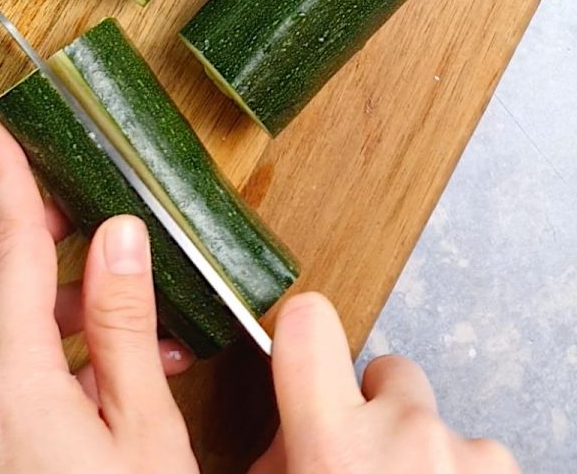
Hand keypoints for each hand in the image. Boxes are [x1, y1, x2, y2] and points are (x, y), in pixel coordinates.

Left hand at [0, 112, 198, 473]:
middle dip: (19, 228)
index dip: (5, 177)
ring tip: (136, 312)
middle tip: (81, 219)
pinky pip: (8, 354)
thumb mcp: (142, 427)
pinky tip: (125, 361)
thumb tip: (119, 234)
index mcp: (15, 376)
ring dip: (54, 290)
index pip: (9, 245)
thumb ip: (122, 322)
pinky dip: (58, 336)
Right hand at [250, 294, 519, 473]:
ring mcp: (463, 451)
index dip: (301, 325)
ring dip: (418, 445)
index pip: (307, 323)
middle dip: (375, 406)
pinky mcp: (502, 469)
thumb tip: (289, 430)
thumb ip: (280, 454)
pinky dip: (458, 472)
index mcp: (334, 442)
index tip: (301, 336)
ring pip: (431, 413)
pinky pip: (472, 450)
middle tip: (365, 461)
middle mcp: (405, 434)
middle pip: (384, 369)